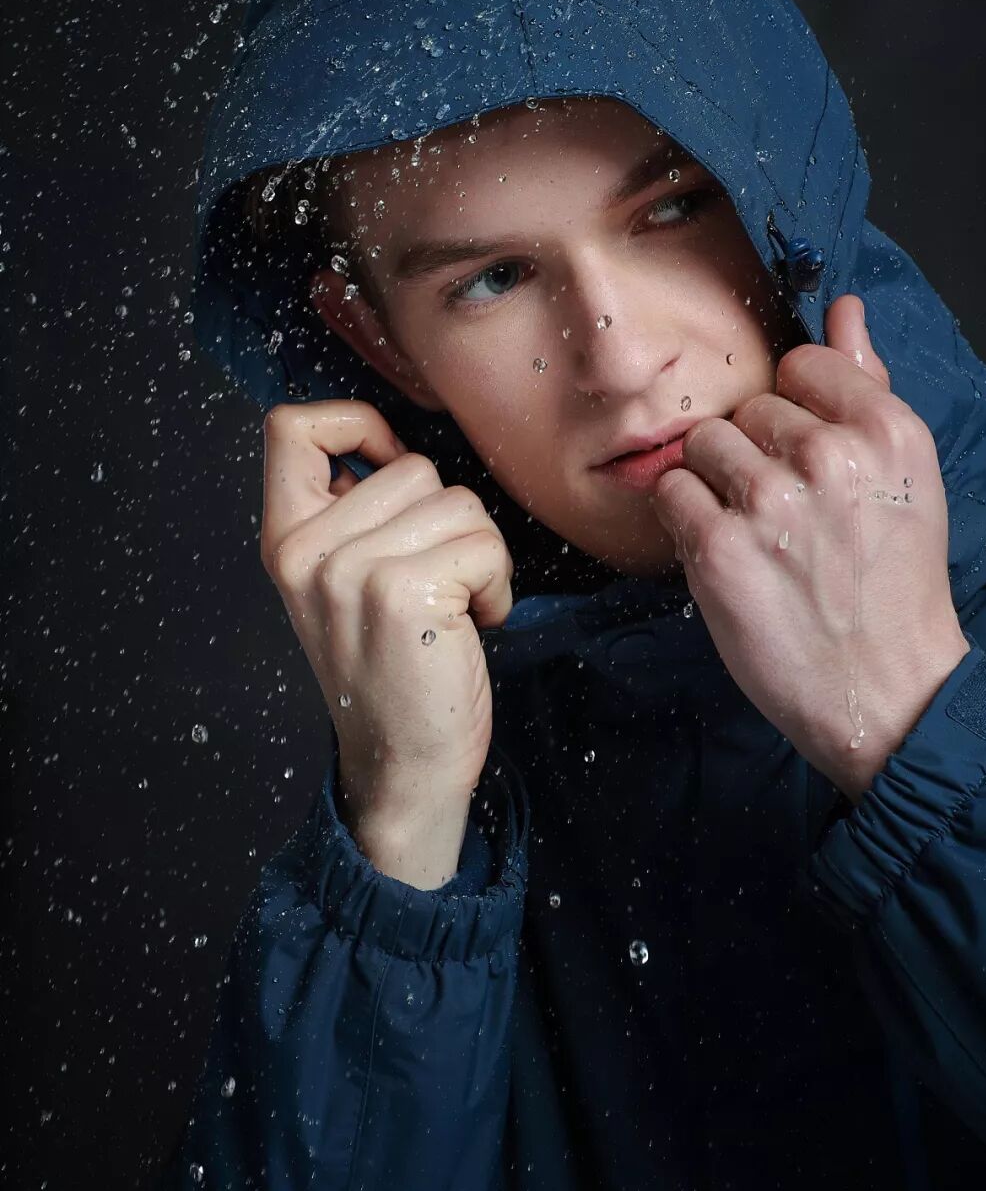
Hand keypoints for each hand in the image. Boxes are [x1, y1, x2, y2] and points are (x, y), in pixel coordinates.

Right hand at [259, 400, 514, 886]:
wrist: (402, 767)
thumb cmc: (391, 671)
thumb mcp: (343, 584)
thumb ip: (352, 516)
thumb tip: (391, 446)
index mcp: (283, 540)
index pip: (291, 427)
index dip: (355, 424)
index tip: (390, 466)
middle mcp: (305, 551)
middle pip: (412, 465)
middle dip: (449, 521)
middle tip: (437, 584)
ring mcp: (349, 571)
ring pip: (459, 502)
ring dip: (479, 555)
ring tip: (454, 609)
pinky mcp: (402, 592)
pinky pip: (483, 544)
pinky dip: (497, 584)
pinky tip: (474, 624)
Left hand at [648, 295, 969, 805]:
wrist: (884, 691)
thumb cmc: (893, 585)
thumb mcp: (905, 478)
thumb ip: (868, 385)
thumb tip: (842, 308)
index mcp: (886, 431)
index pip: (803, 365)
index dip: (795, 410)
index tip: (805, 455)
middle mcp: (829, 457)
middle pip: (748, 408)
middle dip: (755, 453)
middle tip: (787, 513)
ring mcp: (770, 503)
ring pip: (702, 444)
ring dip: (714, 483)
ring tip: (755, 533)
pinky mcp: (719, 550)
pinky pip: (670, 492)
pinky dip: (684, 520)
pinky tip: (722, 552)